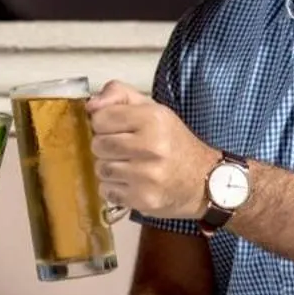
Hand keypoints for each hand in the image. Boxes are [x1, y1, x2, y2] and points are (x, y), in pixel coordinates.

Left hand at [88, 81, 216, 220]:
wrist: (202, 181)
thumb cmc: (173, 141)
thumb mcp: (152, 109)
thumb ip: (119, 95)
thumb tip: (90, 105)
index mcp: (153, 118)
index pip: (101, 118)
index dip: (104, 124)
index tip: (117, 129)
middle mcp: (151, 146)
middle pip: (98, 145)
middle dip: (105, 147)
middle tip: (123, 150)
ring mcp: (147, 176)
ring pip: (100, 169)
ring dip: (109, 168)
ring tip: (127, 167)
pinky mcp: (143, 199)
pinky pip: (107, 191)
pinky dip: (114, 188)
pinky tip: (130, 183)